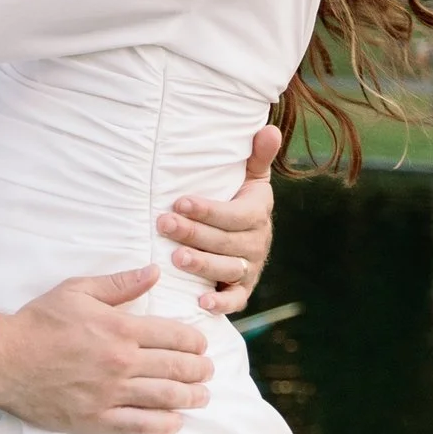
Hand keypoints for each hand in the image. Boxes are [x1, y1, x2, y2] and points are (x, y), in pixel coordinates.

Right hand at [0, 267, 212, 433]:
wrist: (5, 359)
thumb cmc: (40, 321)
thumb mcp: (78, 290)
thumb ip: (120, 284)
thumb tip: (154, 272)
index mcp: (120, 328)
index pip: (173, 336)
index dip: (194, 341)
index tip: (201, 345)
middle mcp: (121, 362)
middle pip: (176, 368)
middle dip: (200, 370)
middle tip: (208, 371)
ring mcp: (111, 393)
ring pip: (166, 398)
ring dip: (191, 397)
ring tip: (202, 397)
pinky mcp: (97, 419)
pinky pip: (140, 425)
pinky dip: (164, 425)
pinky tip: (175, 422)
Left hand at [160, 124, 279, 315]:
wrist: (247, 232)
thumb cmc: (239, 196)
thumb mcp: (250, 175)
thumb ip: (257, 155)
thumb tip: (269, 128)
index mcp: (258, 212)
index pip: (234, 214)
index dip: (208, 210)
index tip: (179, 202)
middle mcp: (257, 241)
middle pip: (225, 241)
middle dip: (194, 234)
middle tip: (163, 224)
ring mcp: (251, 268)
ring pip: (228, 269)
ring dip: (202, 265)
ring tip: (176, 258)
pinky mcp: (243, 290)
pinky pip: (236, 301)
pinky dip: (221, 305)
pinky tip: (201, 303)